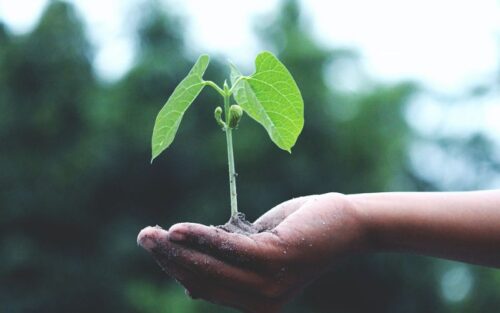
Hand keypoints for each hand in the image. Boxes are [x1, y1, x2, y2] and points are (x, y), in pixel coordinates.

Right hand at [137, 193, 366, 312]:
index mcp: (255, 303)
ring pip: (210, 267)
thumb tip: (189, 284)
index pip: (205, 287)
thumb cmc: (299, 232)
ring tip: (151, 234)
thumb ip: (228, 263)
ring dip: (177, 249)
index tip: (156, 246)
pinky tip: (178, 229)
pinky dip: (202, 238)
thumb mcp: (257, 250)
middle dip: (169, 259)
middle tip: (143, 237)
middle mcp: (261, 302)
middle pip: (202, 279)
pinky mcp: (276, 260)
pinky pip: (229, 249)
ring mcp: (269, 284)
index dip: (176, 268)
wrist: (345, 223)